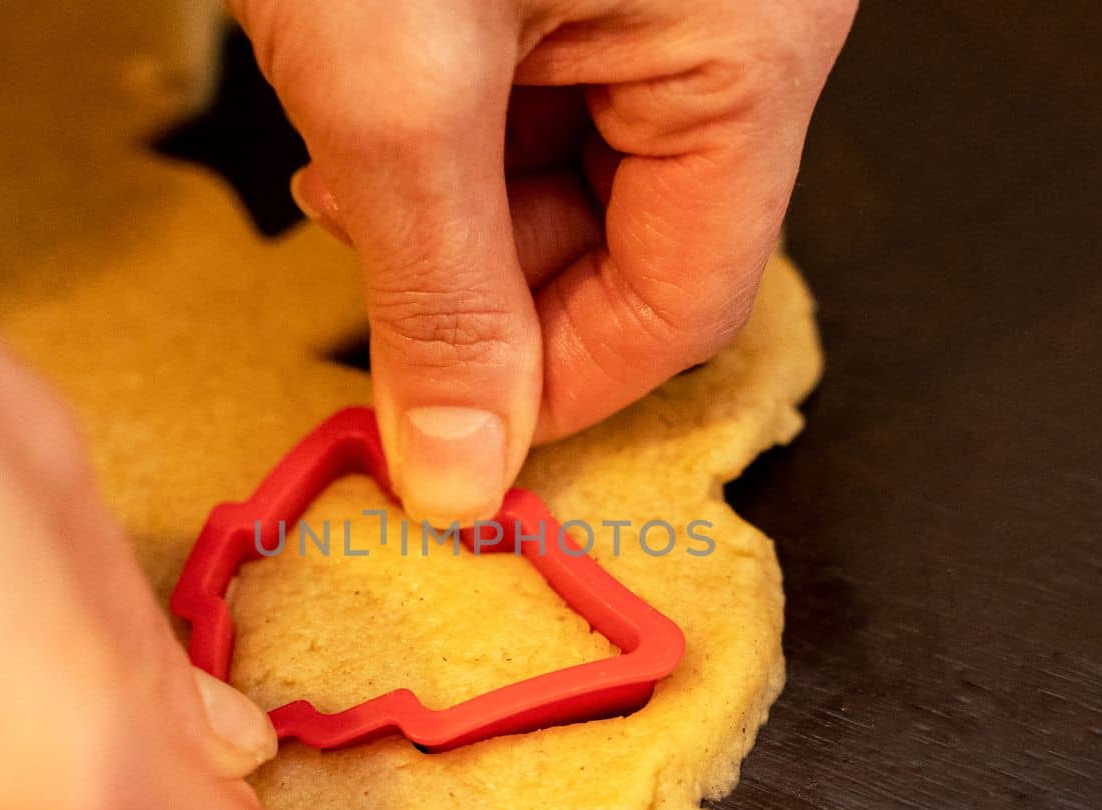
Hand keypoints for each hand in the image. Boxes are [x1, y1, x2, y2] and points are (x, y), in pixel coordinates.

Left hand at [230, 0, 853, 522]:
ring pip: (573, 181)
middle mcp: (736, 27)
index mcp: (750, 51)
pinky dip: (451, 135)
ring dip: (451, 208)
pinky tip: (370, 105)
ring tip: (350, 162)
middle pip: (631, 248)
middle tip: (371, 256)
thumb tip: (463, 473)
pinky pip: (542, 102)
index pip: (681, 301)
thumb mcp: (398, 84)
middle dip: (486, 282)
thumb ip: (439, 294)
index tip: (447, 427)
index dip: (556, 386)